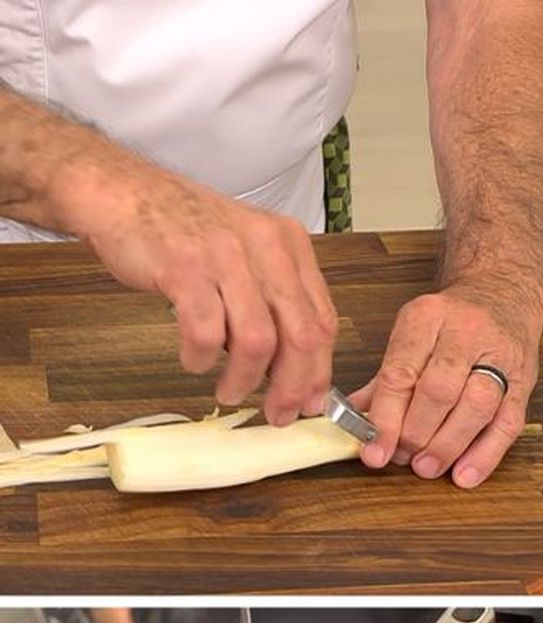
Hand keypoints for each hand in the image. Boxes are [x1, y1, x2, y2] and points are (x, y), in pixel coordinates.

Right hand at [59, 158, 336, 425]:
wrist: (123, 192)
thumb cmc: (187, 232)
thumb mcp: (249, 254)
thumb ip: (276, 302)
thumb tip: (294, 371)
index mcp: (290, 245)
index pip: (322, 320)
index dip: (320, 371)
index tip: (312, 403)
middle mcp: (266, 246)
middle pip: (300, 336)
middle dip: (292, 386)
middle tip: (278, 414)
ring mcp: (226, 255)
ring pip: (257, 341)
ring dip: (244, 379)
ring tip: (230, 393)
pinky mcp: (184, 267)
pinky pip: (205, 332)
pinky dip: (200, 358)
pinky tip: (194, 361)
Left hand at [350, 280, 542, 486]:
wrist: (504, 295)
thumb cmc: (452, 322)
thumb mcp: (412, 335)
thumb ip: (386, 380)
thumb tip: (354, 423)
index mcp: (427, 317)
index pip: (401, 372)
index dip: (386, 418)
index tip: (374, 451)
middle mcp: (465, 332)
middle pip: (439, 390)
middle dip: (416, 433)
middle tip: (402, 458)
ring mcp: (500, 356)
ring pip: (476, 406)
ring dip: (448, 445)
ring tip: (427, 467)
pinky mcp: (524, 382)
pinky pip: (507, 423)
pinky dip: (486, 454)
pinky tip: (465, 474)